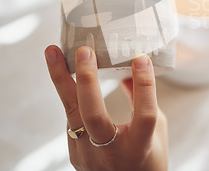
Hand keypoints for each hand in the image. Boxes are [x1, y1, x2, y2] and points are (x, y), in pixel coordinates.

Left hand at [45, 45, 167, 170]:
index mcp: (139, 148)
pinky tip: (63, 71)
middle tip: (85, 51)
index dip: (144, 85)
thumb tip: (130, 64)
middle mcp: (110, 153)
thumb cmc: (147, 157)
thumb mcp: (156, 130)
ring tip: (52, 51)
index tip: (141, 58)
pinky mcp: (74, 152)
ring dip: (61, 78)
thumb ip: (142, 99)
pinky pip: (71, 117)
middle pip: (93, 114)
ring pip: (71, 112)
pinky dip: (69, 92)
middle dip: (87, 79)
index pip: (144, 115)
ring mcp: (87, 155)